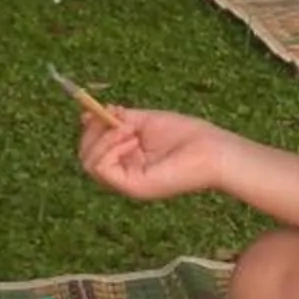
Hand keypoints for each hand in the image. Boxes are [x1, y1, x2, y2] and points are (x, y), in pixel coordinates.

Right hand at [76, 106, 227, 202]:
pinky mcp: (132, 187)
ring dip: (104, 139)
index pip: (92, 149)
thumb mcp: (145, 120)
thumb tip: (85, 115)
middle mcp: (124, 174)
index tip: (98, 110)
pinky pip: (101, 168)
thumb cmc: (187, 136)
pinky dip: (110, 148)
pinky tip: (133, 140)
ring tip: (130, 131)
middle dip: (94, 132)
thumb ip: (117, 120)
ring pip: (88, 162)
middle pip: (85, 156)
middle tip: (118, 120)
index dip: (90, 129)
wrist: (212, 149)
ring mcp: (127, 183)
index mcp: (128, 160)